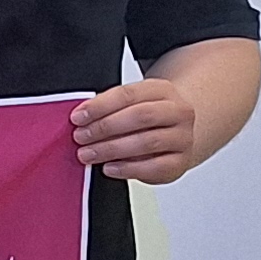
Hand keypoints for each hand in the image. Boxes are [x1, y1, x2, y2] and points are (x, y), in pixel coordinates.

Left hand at [72, 77, 202, 182]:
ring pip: (147, 142)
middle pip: (140, 116)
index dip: (100, 106)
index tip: (78, 117)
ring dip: (112, 149)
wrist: (176, 135)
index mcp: (162, 90)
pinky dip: (128, 168)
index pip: (129, 94)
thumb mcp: (131, 104)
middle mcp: (178, 112)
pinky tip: (109, 168)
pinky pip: (155, 167)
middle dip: (105, 127)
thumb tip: (80, 119)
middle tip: (80, 137)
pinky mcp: (180, 162)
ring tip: (88, 154)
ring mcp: (183, 137)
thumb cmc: (147, 120)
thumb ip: (109, 108)